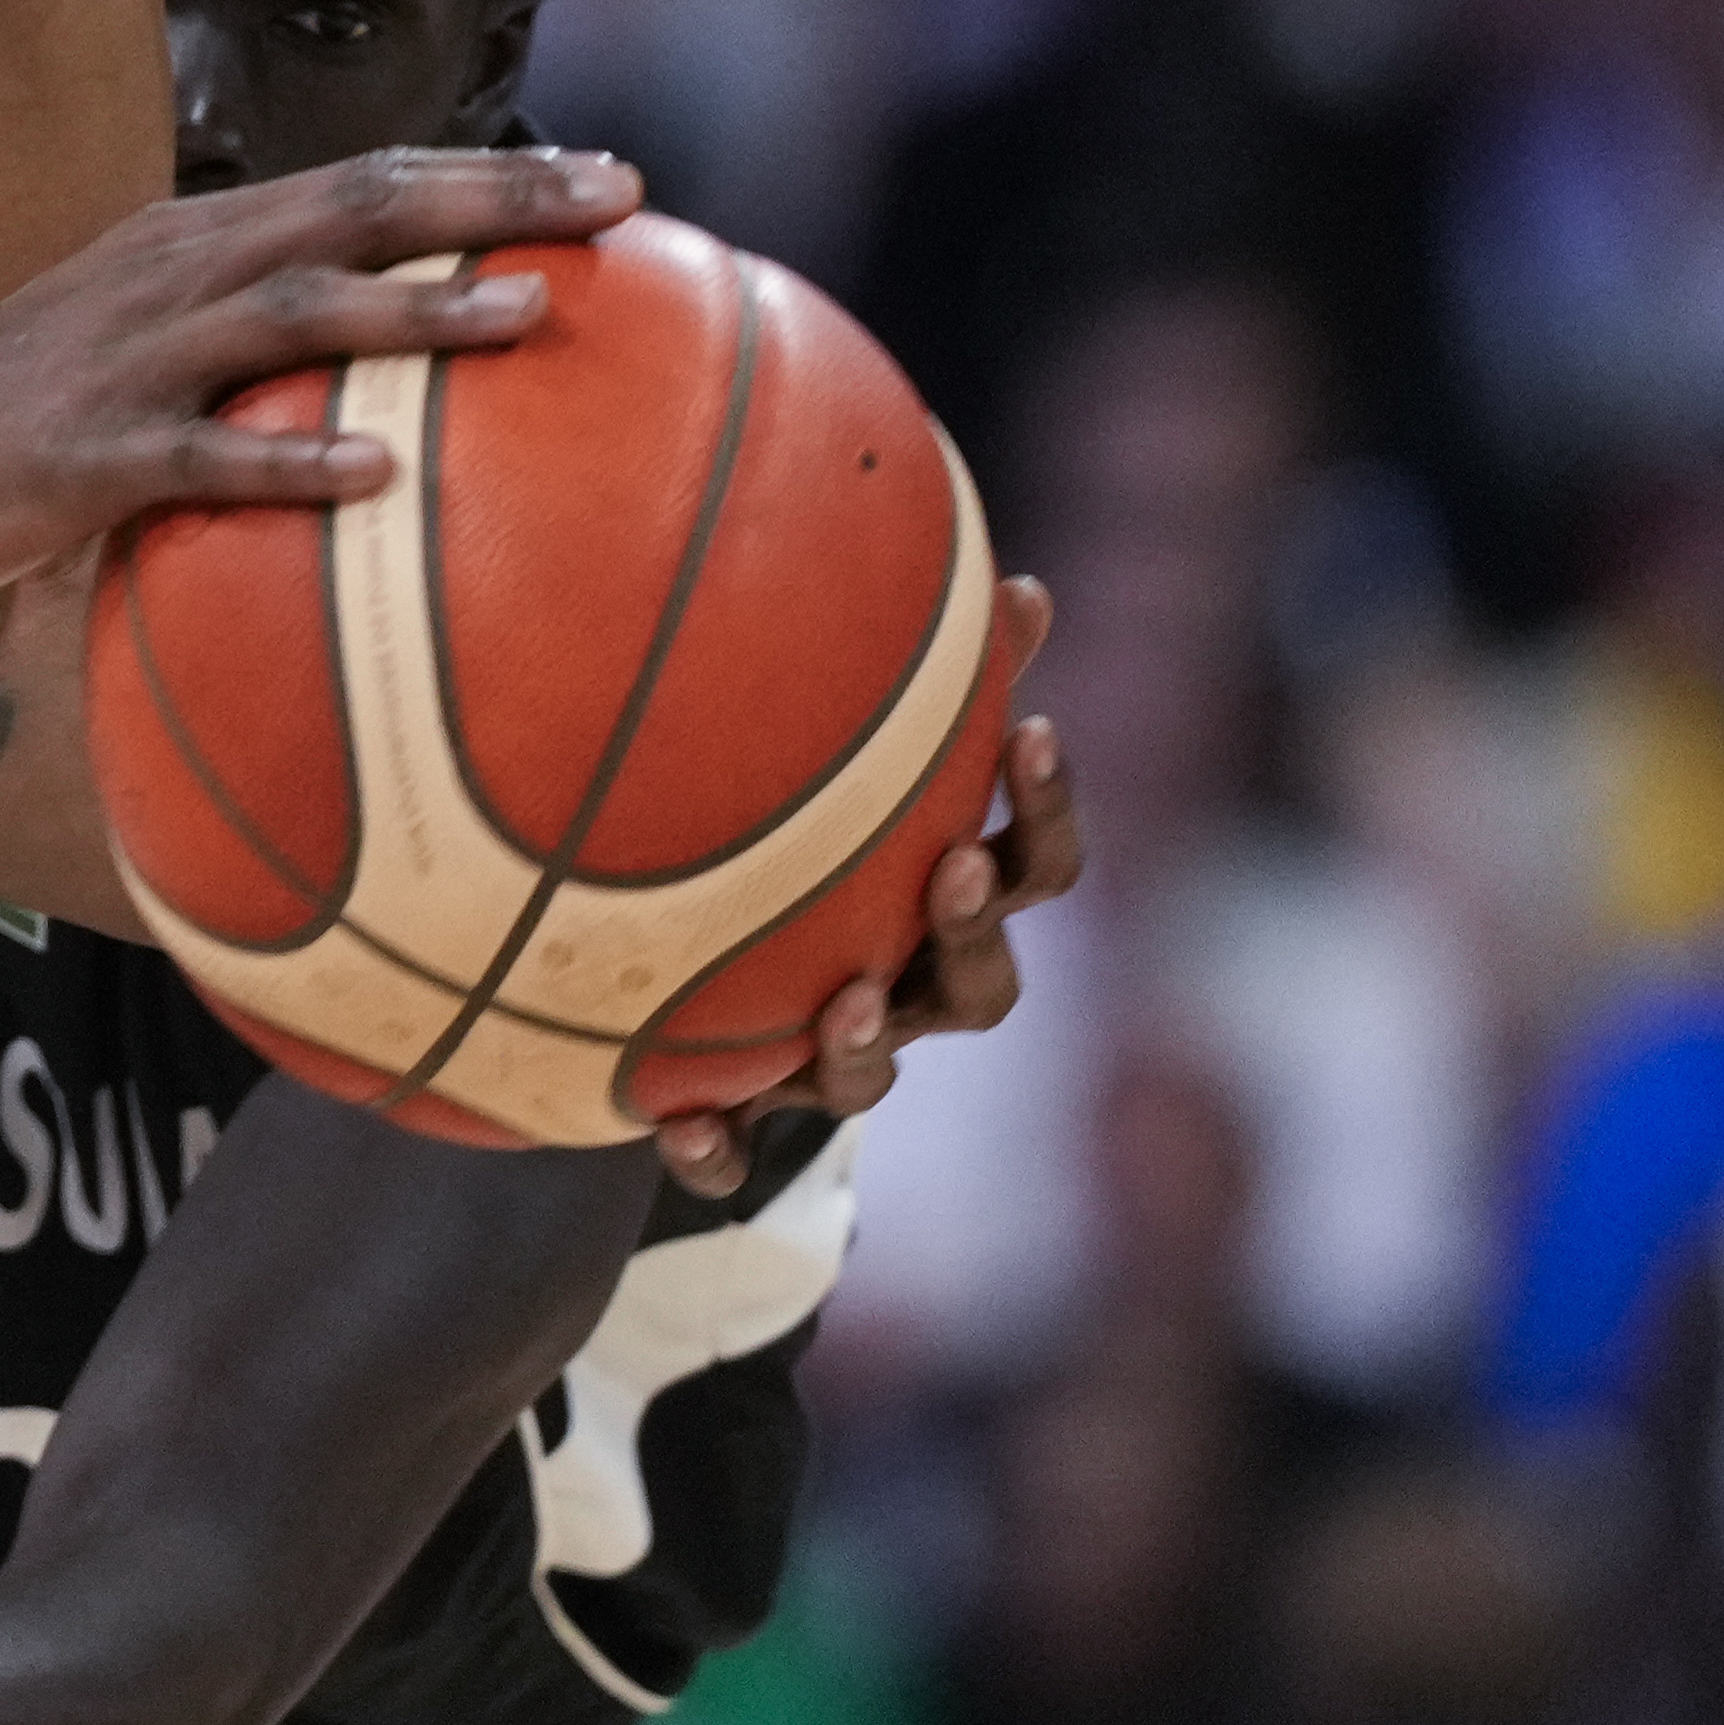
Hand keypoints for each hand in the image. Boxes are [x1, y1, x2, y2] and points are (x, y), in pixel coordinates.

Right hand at [0, 148, 644, 615]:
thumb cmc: (7, 425)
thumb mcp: (134, 359)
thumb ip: (244, 360)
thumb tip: (381, 404)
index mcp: (189, 246)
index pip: (364, 181)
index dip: (490, 170)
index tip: (609, 178)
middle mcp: (169, 277)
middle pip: (353, 210)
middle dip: (492, 199)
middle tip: (617, 200)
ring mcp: (125, 362)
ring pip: (290, 312)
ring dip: (413, 310)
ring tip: (525, 318)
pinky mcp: (82, 456)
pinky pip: (200, 458)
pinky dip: (289, 460)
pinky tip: (374, 474)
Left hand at [643, 573, 1081, 1192]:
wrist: (679, 990)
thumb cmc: (792, 835)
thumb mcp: (849, 754)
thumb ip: (918, 677)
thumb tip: (1004, 572)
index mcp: (943, 903)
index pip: (1038, 867)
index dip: (1046, 812)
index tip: (1031, 730)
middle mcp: (906, 989)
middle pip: (983, 987)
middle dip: (976, 929)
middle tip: (955, 863)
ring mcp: (830, 1061)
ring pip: (873, 1078)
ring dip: (864, 1046)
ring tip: (839, 1004)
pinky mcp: (745, 1118)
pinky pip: (737, 1151)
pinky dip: (716, 1142)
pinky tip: (677, 1124)